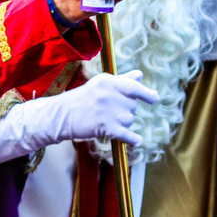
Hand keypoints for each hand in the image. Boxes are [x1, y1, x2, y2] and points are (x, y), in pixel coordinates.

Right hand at [0, 71, 154, 169]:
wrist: (61, 116)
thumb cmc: (81, 99)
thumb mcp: (100, 84)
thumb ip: (122, 80)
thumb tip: (140, 75)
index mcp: (109, 82)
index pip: (134, 87)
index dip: (147, 94)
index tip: (155, 99)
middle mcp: (110, 94)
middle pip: (132, 106)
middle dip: (125, 111)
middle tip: (109, 112)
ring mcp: (108, 111)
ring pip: (130, 120)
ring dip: (123, 123)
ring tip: (107, 121)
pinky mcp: (105, 127)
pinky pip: (126, 134)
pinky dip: (133, 139)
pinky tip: (137, 141)